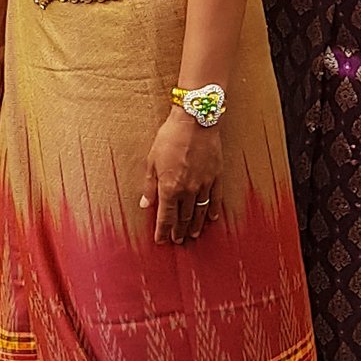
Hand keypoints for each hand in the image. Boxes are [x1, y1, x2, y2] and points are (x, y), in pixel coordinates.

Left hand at [142, 103, 224, 243]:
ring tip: (193, 235)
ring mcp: (204, 184)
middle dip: (178, 231)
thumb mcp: (152, 160)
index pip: (165, 217)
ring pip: (199, 212)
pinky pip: (215, 198)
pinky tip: (211, 218)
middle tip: (177, 241)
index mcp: (169, 188)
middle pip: (183, 218)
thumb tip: (145, 204)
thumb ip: (149, 185)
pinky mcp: (216, 176)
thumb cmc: (170, 137)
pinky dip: (213, 210)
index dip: (162, 231)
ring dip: (195, 226)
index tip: (160, 240)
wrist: (195, 120)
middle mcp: (187, 190)